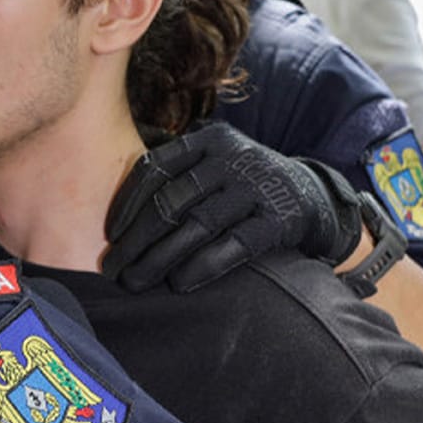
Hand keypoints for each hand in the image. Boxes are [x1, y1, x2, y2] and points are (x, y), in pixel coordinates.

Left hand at [102, 122, 362, 292]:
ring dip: (161, 258)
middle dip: (136, 240)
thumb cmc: (242, 185)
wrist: (313, 195)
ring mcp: (258, 187)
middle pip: (171, 201)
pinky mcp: (281, 219)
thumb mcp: (213, 164)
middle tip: (114, 268)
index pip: (155, 168)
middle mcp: (232, 157)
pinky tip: (180, 284)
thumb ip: (176, 178)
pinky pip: (234, 246)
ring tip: (137, 281)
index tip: (109, 236)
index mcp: (209, 139)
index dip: (126, 203)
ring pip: (198, 225)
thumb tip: (118, 222)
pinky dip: (203, 266)